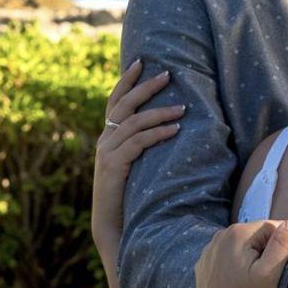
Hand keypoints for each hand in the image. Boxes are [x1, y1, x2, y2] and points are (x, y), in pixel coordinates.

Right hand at [91, 59, 183, 259]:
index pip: (114, 101)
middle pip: (124, 104)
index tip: (141, 61)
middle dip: (145, 87)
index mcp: (107, 137)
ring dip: (160, 112)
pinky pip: (138, 143)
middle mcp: (104, 140)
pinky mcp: (113, 165)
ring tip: (182, 107)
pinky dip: (157, 133)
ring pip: (133, 122)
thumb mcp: (132, 166)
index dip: (126, 80)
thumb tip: (168, 127)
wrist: (112, 226)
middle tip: (167, 74)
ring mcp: (106, 152)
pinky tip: (175, 129)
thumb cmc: (129, 197)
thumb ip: (140, 146)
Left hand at [196, 217, 287, 287]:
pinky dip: (236, 263)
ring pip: (241, 245)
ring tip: (263, 277)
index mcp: (237, 233)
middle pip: (255, 235)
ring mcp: (207, 251)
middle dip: (270, 247)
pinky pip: (226, 257)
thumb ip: (282, 244)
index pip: (272, 226)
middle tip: (281, 270)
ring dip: (254, 254)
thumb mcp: (271, 274)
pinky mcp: (202, 266)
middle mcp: (218, 237)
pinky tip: (243, 281)